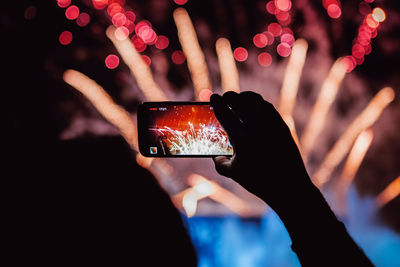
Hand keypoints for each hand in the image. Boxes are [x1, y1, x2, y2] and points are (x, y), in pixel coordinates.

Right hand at [211, 91, 312, 208]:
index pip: (224, 113)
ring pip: (255, 100)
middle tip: (224, 98)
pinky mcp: (282, 125)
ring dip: (244, 97)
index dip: (216, 103)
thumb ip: (219, 162)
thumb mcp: (233, 173)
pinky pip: (268, 107)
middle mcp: (256, 128)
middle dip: (229, 97)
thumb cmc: (259, 182)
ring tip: (238, 99)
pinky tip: (254, 106)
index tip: (212, 97)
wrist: (289, 187)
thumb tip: (215, 154)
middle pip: (239, 101)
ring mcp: (271, 125)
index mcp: (241, 139)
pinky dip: (258, 103)